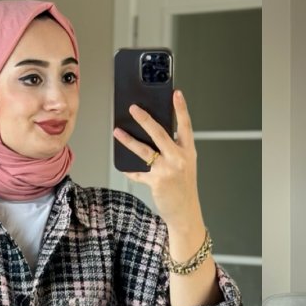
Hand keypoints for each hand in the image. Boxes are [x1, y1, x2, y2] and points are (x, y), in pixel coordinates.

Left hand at [112, 89, 201, 227]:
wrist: (186, 212)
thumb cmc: (184, 186)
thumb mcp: (185, 164)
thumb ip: (174, 148)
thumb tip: (153, 133)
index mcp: (188, 151)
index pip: (185, 126)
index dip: (181, 109)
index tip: (176, 93)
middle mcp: (178, 159)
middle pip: (159, 133)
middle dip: (144, 119)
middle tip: (133, 108)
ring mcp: (167, 170)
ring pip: (144, 150)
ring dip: (128, 140)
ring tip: (117, 132)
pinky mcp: (156, 182)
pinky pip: (138, 172)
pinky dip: (130, 169)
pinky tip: (123, 165)